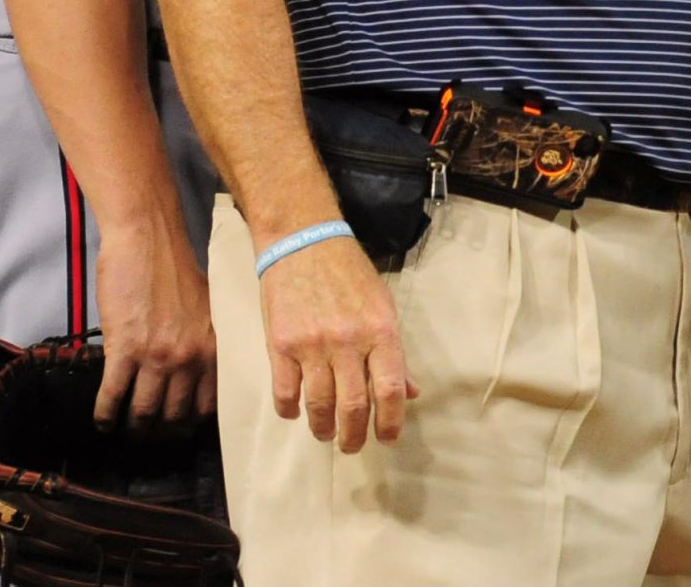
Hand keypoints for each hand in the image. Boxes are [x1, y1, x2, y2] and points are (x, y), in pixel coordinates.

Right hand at [91, 206, 216, 426]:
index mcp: (214, 347)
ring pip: (143, 411)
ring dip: (132, 427)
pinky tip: (102, 421)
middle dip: (160, 431)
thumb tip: (199, 374)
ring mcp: (157, 356)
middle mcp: (190, 357)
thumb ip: (206, 342)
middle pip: (175, 414)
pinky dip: (105, 414)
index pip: (209, 403)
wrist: (148, 242)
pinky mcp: (124, 350)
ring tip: (125, 431)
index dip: (192, 422)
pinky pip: (112, 396)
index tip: (180, 429)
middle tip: (148, 437)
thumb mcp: (208, 309)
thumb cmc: (177, 271)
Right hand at [258, 233, 416, 452]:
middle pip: (354, 405)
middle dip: (354, 436)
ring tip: (326, 434)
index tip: (389, 438)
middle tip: (353, 446)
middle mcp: (348, 341)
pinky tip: (295, 413)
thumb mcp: (383, 306)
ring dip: (323, 428)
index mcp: (381, 330)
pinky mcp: (280, 344)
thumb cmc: (350, 274)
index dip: (391, 421)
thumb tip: (410, 392)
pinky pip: (285, 392)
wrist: (304, 242)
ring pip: (319, 405)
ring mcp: (312, 344)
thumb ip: (394, 352)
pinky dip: (290, 410)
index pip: (391, 388)